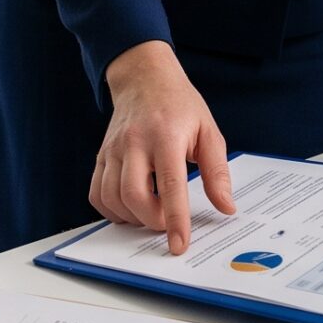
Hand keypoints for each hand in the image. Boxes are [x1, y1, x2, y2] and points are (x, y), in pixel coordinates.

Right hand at [94, 41, 236, 253]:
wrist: (144, 78)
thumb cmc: (180, 105)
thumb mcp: (209, 132)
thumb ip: (217, 172)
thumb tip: (226, 206)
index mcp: (166, 136)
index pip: (170, 186)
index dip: (175, 220)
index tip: (179, 244)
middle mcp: (135, 142)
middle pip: (134, 195)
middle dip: (151, 220)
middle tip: (167, 222)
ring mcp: (113, 149)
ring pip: (112, 197)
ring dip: (131, 217)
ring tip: (151, 213)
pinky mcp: (101, 155)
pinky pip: (96, 192)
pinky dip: (111, 210)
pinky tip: (129, 207)